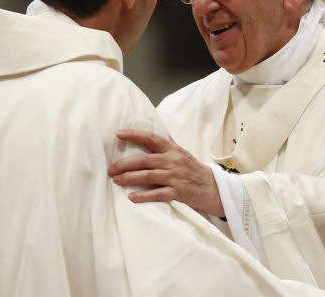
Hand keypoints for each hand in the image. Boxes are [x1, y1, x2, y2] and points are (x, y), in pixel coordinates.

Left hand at [107, 129, 223, 216]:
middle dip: (124, 164)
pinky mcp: (177, 193)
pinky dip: (143, 196)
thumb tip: (155, 127)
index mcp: (172, 149)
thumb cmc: (192, 168)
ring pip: (147, 176)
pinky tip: (131, 197)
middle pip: (144, 160)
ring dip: (129, 178)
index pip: (151, 138)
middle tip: (110, 168)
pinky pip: (157, 194)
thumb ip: (167, 142)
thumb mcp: (181, 151)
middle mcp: (172, 161)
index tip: (118, 134)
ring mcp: (175, 177)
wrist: (213, 187)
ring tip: (116, 180)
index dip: (134, 134)